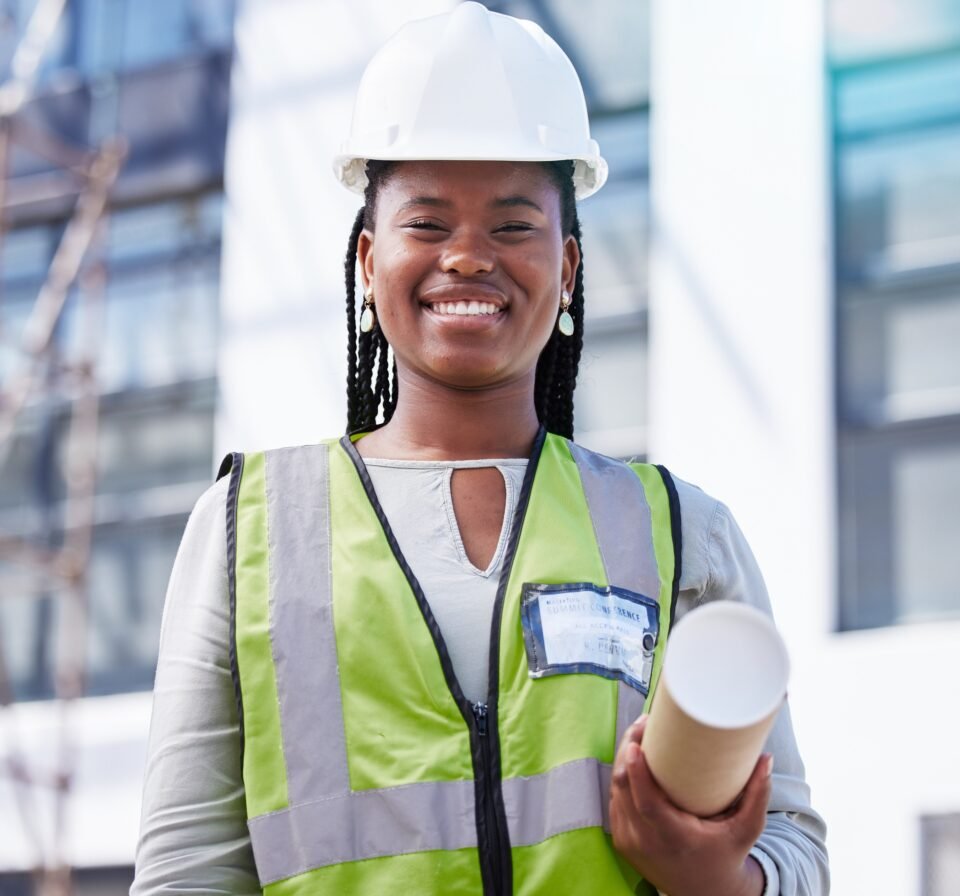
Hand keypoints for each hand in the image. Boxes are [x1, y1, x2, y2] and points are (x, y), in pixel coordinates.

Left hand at [609, 715, 770, 895]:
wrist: (704, 892)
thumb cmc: (726, 856)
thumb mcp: (746, 831)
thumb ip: (757, 796)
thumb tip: (766, 758)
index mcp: (674, 838)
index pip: (646, 803)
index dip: (637, 771)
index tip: (636, 744)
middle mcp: (646, 841)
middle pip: (624, 788)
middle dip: (628, 751)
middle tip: (644, 724)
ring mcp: (630, 842)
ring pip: (615, 791)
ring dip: (623, 761)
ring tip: (639, 735)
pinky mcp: (622, 840)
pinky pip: (615, 801)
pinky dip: (622, 779)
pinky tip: (631, 760)